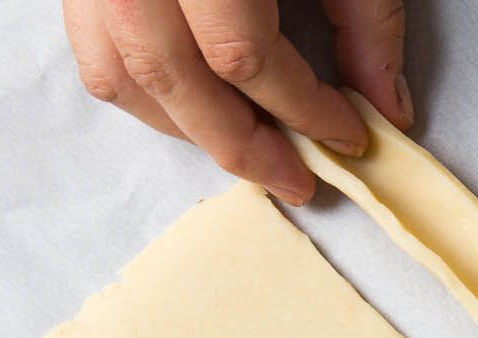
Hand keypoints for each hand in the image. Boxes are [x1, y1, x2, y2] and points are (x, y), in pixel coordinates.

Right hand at [63, 0, 411, 204]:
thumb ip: (367, 19)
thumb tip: (384, 106)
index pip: (245, 56)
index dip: (302, 109)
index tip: (347, 135)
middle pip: (176, 82)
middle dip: (243, 145)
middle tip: (297, 179)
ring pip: (122, 75)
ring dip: (187, 130)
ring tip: (247, 149)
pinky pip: (93, 49)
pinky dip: (143, 94)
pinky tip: (193, 107)